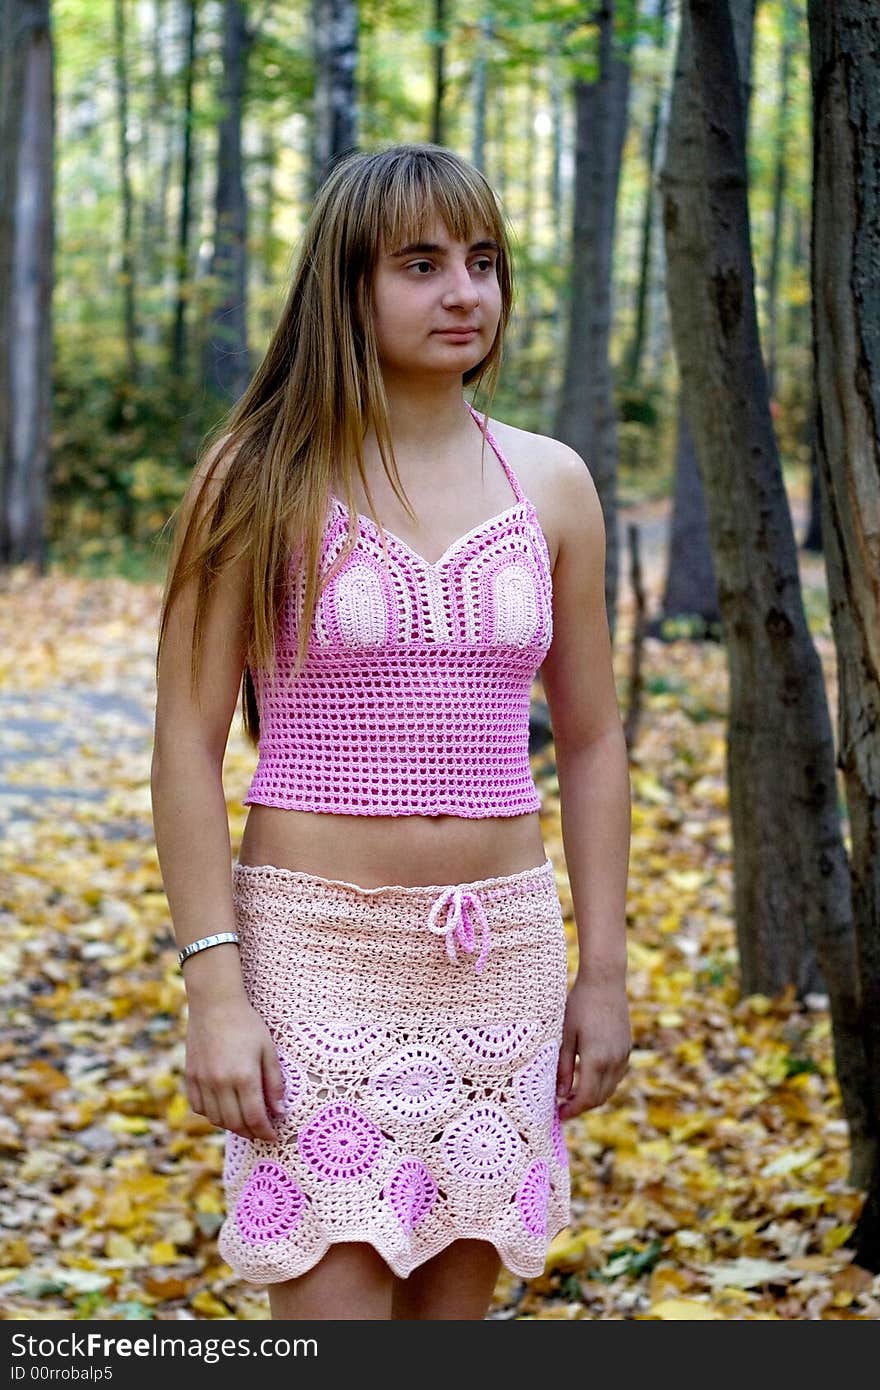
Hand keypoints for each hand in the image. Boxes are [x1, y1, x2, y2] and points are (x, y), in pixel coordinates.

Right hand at [184, 993, 286, 1140]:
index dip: (265, 1132)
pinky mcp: (190, 1077)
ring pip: (216, 1119)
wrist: (215, 1004)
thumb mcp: (268, 1050)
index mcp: (243, 1076)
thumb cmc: (247, 1024)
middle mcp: (220, 1083)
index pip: (255, 1117)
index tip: (273, 1137)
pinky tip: (223, 1108)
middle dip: (250, 1132)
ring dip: (231, 1125)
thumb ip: (274, 1082)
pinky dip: (212, 1114)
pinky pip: (199, 1107)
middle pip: (235, 1123)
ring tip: (244, 1121)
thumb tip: (279, 1112)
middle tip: (261, 1132)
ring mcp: (202, 1081)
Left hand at [556, 974, 630, 1119]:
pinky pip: (616, 1076)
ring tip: (572, 1095)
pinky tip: (588, 1078)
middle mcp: (613, 1061)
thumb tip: (559, 1095)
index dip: (572, 1111)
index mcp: (596, 1059)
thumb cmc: (579, 1005)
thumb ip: (562, 1067)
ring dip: (593, 1097)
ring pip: (609, 1089)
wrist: (605, 982)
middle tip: (562, 1108)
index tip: (558, 1116)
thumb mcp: (565, 1035)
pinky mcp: (627, 1048)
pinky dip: (603, 1084)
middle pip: (599, 1098)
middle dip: (581, 1107)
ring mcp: (623, 1055)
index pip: (585, 1098)